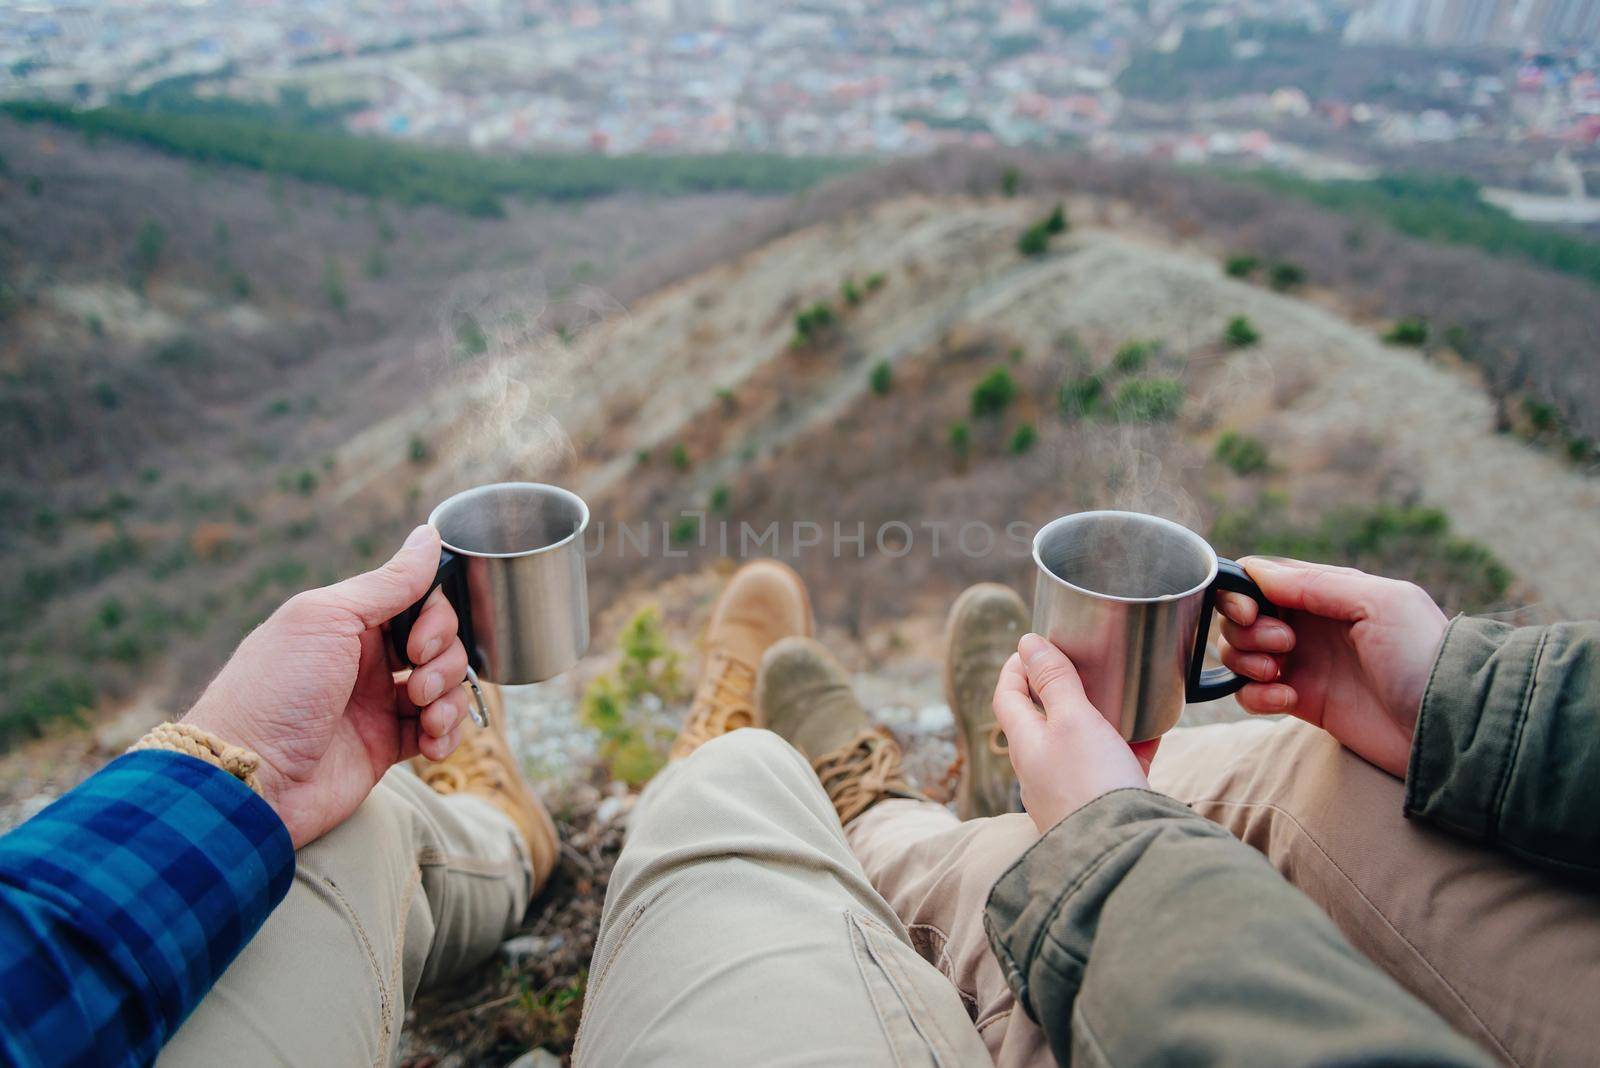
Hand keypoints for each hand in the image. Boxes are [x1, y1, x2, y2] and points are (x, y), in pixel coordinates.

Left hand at [183, 525, 472, 847]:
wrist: (249, 778)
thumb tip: (429, 535)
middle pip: (440, 643)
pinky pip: (438, 731)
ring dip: (449, 699)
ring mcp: (376, 703)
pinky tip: (430, 743)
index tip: (418, 645)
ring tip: (424, 718)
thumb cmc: (275, 691)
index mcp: (348, 622)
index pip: (419, 602)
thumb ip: (388, 582)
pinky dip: (446, 735)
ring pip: (444, 686)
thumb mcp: (328, 619)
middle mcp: (366, 659)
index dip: (435, 620)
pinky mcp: (385, 747)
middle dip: (444, 661)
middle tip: (415, 683)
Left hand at [993, 633, 1159, 833]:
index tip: (1031, 647)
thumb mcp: (1072, 720)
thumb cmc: (1091, 783)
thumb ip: (1054, 680)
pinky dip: (1130, 746)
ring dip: (1096, 717)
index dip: (1015, 668)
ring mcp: (1071, 791)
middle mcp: (1041, 770)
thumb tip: (1027, 643)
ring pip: (1081, 743)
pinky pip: (1114, 767)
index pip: (1007, 698)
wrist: (1123, 852)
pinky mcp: (1102, 805)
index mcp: (1026, 745)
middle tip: (1081, 665)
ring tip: (1119, 695)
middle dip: (1059, 690)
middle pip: (1043, 721)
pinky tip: (1153, 732)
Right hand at [1217, 557, 1447, 779]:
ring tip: (1276, 672)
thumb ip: (1317, 583)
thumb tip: (1257, 572)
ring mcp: (1303, 663)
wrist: (1446, 723)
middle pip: (1242, 616)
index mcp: (1328, 592)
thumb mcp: (1379, 603)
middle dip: (1245, 630)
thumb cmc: (1422, 655)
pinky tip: (1287, 700)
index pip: (1263, 578)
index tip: (1250, 611)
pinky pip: (1251, 694)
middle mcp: (1309, 624)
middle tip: (1282, 644)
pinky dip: (1255, 695)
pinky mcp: (1300, 702)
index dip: (1242, 592)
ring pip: (1240, 653)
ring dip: (1245, 660)